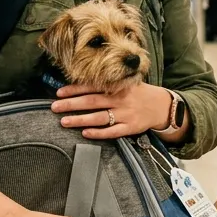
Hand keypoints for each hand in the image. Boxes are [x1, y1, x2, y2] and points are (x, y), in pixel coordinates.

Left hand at [52, 81, 171, 139]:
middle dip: (72, 105)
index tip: (59, 93)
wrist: (161, 106)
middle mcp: (120, 99)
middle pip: (92, 102)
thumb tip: (81, 87)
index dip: (75, 90)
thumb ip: (108, 84)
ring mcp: (125, 114)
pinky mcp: (130, 128)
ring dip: (80, 120)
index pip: (92, 87)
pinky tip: (85, 133)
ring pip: (99, 118)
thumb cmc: (138, 93)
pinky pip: (112, 132)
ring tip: (64, 122)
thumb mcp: (126, 82)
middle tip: (55, 107)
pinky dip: (98, 133)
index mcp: (117, 86)